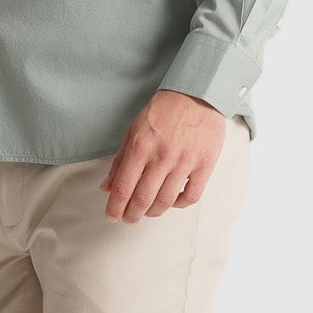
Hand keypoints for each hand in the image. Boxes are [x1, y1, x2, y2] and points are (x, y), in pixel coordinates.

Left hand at [98, 91, 225, 221]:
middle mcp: (162, 156)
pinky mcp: (205, 164)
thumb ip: (120, 160)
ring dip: (153, 212)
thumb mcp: (134, 129)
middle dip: (132, 215)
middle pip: (143, 199)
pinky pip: (192, 196)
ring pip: (166, 201)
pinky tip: (172, 201)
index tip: (112, 215)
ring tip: (148, 211)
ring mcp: (185, 161)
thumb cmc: (164, 110)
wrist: (198, 93)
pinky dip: (179, 204)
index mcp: (141, 146)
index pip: (123, 187)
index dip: (115, 207)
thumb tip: (107, 187)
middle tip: (129, 219)